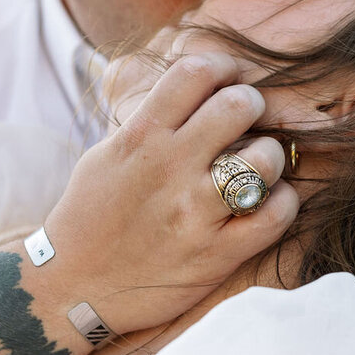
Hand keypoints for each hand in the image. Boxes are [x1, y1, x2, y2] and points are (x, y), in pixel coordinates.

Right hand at [42, 52, 298, 333]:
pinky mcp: (216, 254)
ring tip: (258, 164)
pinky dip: (281, 202)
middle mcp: (169, 168)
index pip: (195, 72)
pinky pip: (275, 214)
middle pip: (239, 105)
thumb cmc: (89, 216)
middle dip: (252, 105)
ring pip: (265, 159)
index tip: (227, 78)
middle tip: (247, 120)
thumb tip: (191, 86)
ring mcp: (194, 212)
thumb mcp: (106, 154)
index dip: (221, 66)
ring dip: (270, 156)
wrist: (72, 288)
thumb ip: (148, 120)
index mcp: (140, 137)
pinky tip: (265, 202)